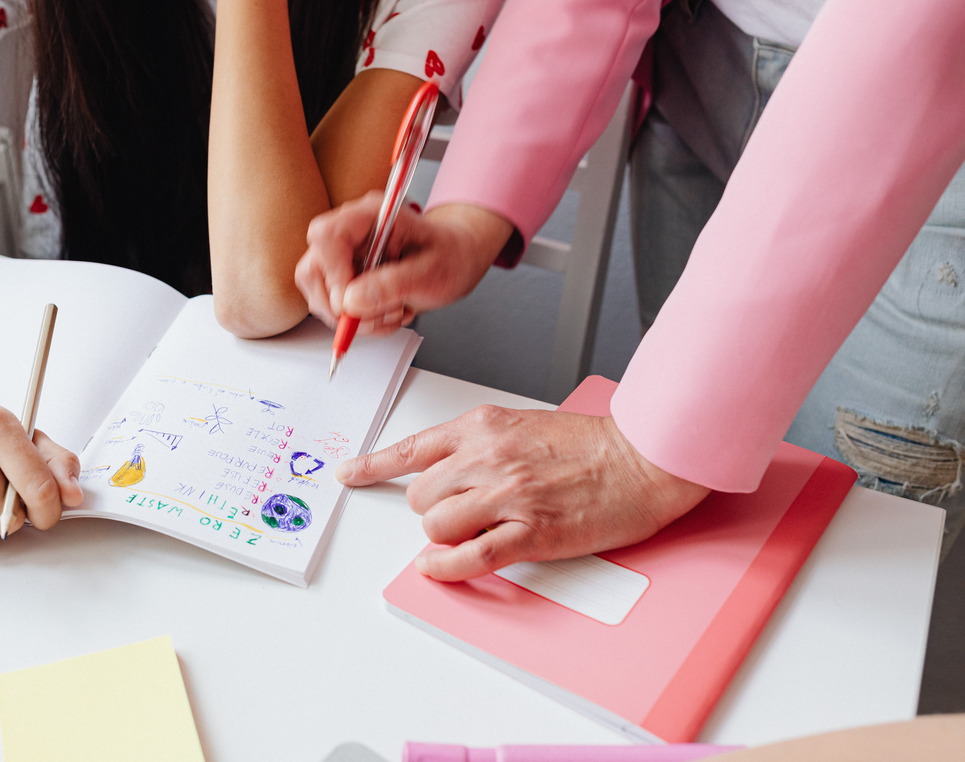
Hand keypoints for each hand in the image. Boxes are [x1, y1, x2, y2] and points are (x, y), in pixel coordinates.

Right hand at [296, 199, 512, 334]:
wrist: (456, 260)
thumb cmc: (449, 255)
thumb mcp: (432, 272)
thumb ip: (393, 284)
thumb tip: (351, 301)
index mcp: (372, 216)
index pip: (327, 235)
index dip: (333, 272)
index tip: (351, 300)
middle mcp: (352, 233)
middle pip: (313, 268)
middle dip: (341, 304)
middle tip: (377, 315)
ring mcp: (344, 256)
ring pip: (319, 294)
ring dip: (354, 317)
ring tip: (391, 313)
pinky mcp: (344, 278)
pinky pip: (333, 307)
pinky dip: (359, 321)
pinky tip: (386, 313)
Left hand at [336, 407, 709, 579]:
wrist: (642, 458)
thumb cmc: (590, 445)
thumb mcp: (522, 425)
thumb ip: (479, 445)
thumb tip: (446, 475)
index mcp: (484, 427)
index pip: (412, 448)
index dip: (374, 465)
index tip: (350, 473)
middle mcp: (488, 458)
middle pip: (421, 496)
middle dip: (431, 510)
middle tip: (460, 513)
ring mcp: (507, 496)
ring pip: (436, 525)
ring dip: (445, 536)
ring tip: (474, 532)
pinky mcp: (530, 533)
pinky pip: (468, 557)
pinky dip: (447, 568)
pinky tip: (442, 568)